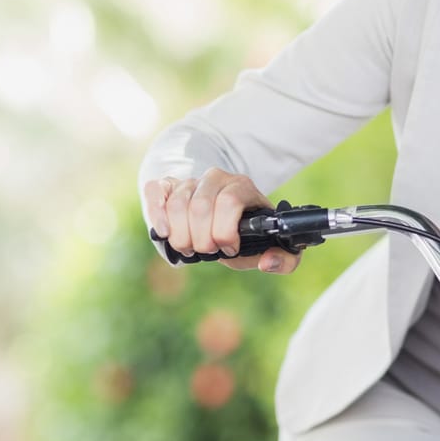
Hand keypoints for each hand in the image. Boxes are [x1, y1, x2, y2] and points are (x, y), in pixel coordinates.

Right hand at [141, 169, 301, 273]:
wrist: (218, 213)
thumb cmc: (242, 233)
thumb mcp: (267, 245)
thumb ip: (283, 259)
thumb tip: (268, 262)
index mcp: (243, 188)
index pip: (229, 201)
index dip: (224, 232)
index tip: (228, 248)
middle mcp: (216, 178)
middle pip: (200, 206)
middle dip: (201, 240)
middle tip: (206, 252)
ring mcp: (190, 180)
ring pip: (177, 203)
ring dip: (180, 234)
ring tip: (189, 247)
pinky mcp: (167, 185)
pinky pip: (155, 190)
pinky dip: (157, 213)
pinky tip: (165, 232)